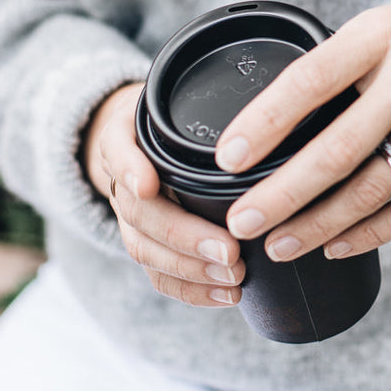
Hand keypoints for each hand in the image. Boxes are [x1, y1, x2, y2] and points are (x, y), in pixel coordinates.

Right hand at [83, 82, 245, 306]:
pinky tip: (225, 295)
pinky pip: (157, 274)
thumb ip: (207, 101)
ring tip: (234, 278)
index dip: (130, 169)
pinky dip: (191, 289)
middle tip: (229, 251)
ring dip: (191, 270)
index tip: (149, 184)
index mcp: (125, 137)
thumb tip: (271, 112)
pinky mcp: (144, 243)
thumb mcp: (179, 95)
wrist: (138, 136)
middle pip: (140, 214)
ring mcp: (130, 216)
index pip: (119, 151)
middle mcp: (123, 179)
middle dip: (184, 237)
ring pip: (146, 250)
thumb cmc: (176, 112)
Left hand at [213, 0, 390, 262]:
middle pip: (336, 149)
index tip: (230, 154)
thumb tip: (297, 104)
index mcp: (387, 33)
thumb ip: (357, 56)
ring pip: (372, 188)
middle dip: (282, 193)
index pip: (312, 79)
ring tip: (280, 244)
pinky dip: (374, 232)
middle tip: (241, 221)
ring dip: (320, 224)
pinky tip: (339, 246)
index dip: (266, 120)